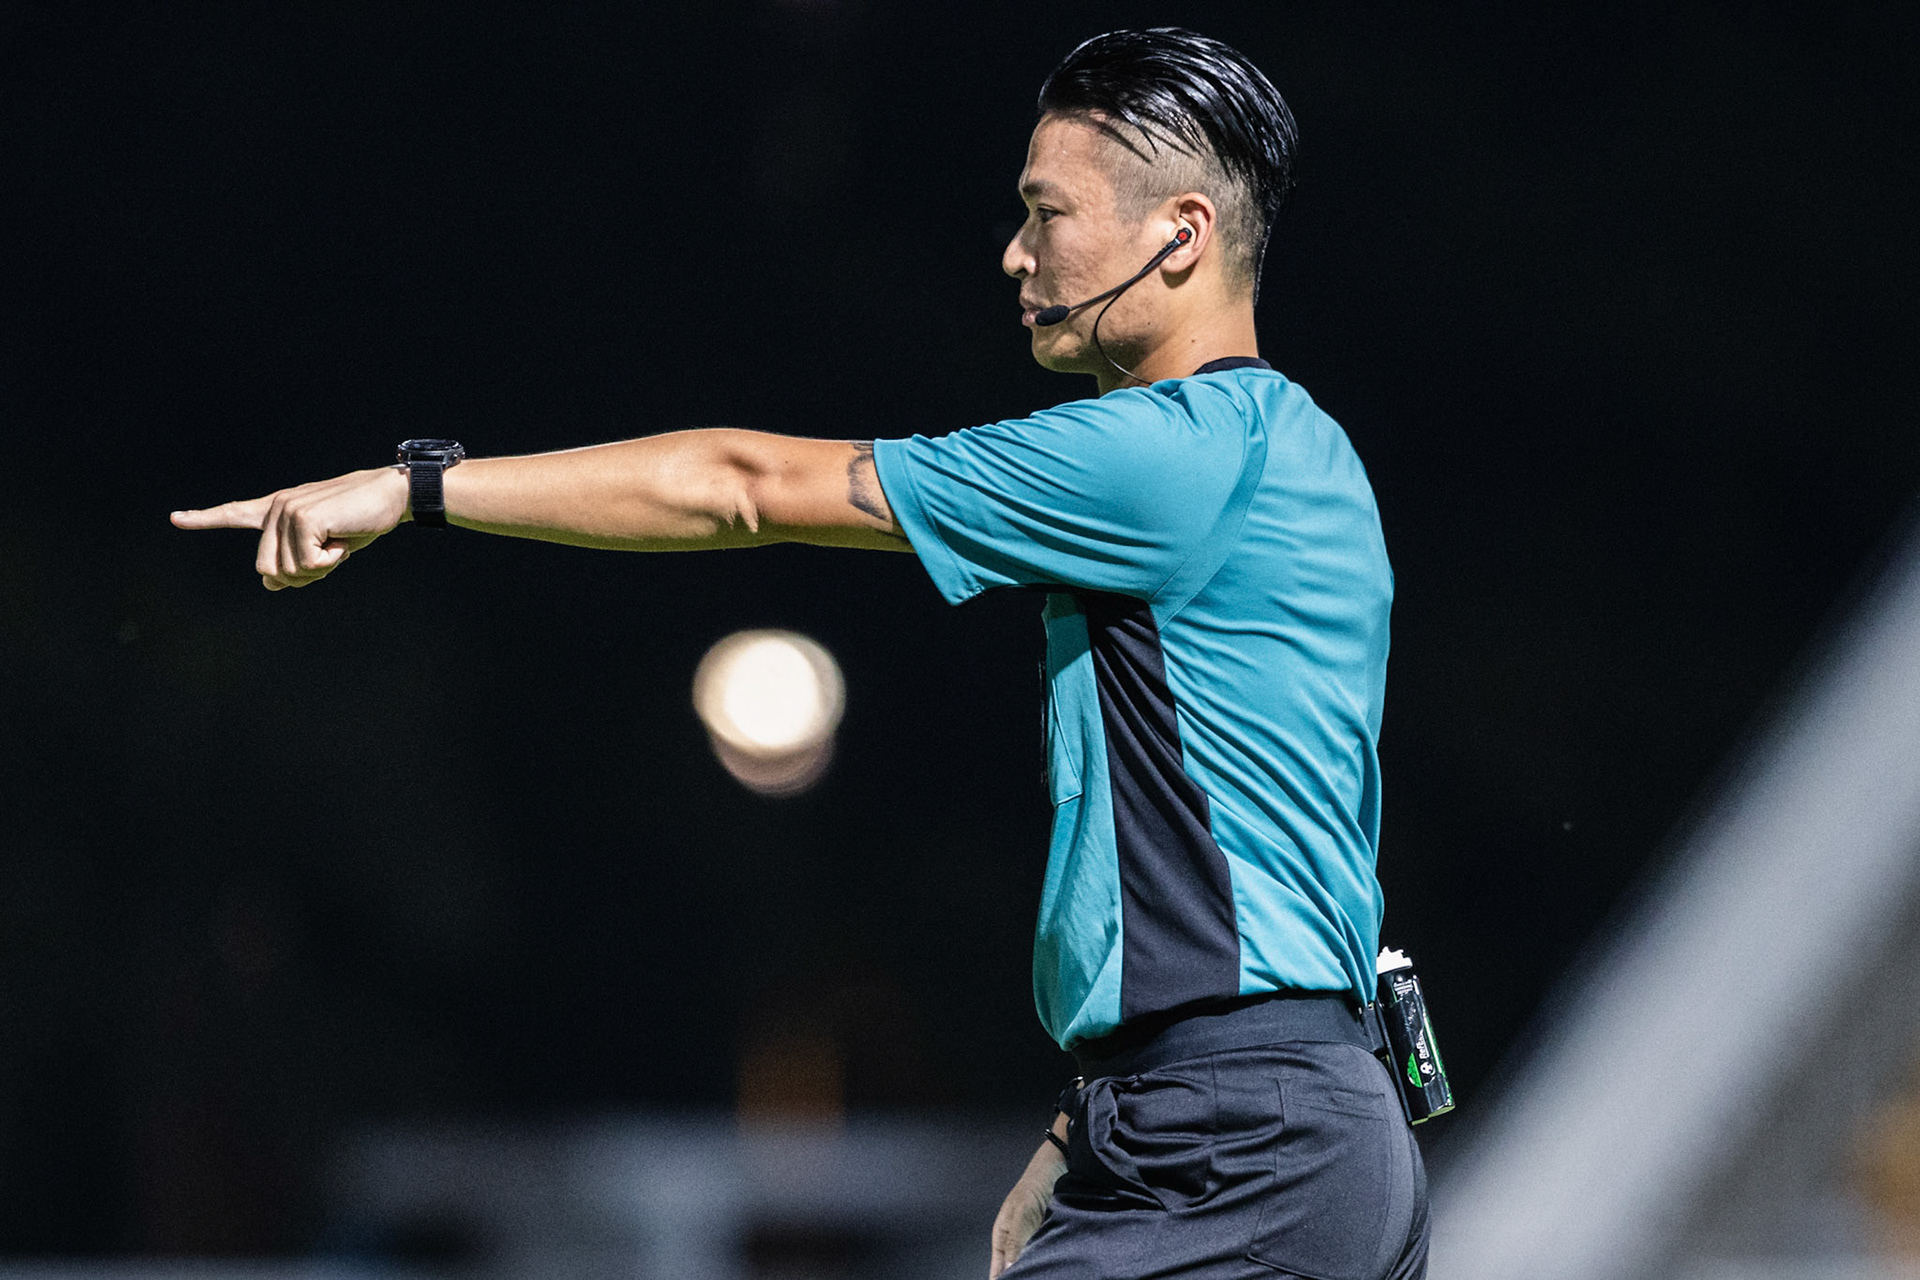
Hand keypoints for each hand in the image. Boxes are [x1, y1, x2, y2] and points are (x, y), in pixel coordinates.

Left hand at [172, 467, 409, 589]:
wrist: (390, 495)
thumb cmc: (362, 520)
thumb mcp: (325, 548)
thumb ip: (295, 563)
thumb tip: (269, 583)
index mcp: (278, 509)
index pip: (235, 513)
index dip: (204, 518)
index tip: (175, 518)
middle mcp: (275, 508)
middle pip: (266, 568)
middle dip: (300, 576)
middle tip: (328, 558)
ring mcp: (285, 511)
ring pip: (287, 570)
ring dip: (319, 569)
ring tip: (338, 544)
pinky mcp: (301, 518)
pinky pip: (307, 564)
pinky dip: (330, 562)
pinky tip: (342, 541)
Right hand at [989, 1130, 1067, 1278]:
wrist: (1057, 1169)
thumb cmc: (1033, 1186)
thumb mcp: (1020, 1216)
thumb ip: (1014, 1243)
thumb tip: (1008, 1268)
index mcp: (1002, 1235)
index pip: (997, 1266)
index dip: (1000, 1279)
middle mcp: (1016, 1238)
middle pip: (1014, 1266)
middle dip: (1020, 1275)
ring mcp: (1033, 1237)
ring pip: (1032, 1260)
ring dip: (1036, 1267)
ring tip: (1041, 1275)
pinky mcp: (1049, 1234)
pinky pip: (1046, 1252)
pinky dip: (1049, 1259)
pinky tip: (1054, 1266)